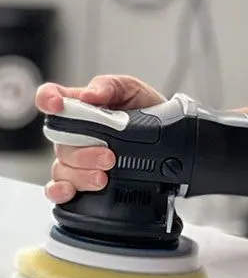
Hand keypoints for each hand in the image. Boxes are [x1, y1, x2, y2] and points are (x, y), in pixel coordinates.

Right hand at [35, 75, 164, 204]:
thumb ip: (110, 86)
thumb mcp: (134, 90)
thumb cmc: (147, 111)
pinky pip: (58, 188)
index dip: (48, 99)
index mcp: (82, 106)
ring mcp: (77, 159)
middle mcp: (74, 133)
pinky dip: (60, 191)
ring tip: (104, 177)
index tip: (57, 105)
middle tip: (108, 155)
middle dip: (82, 151)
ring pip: (61, 168)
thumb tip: (90, 94)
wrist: (169, 141)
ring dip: (80, 174)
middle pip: (59, 142)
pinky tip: (72, 191)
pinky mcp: (81, 181)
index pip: (52, 97)